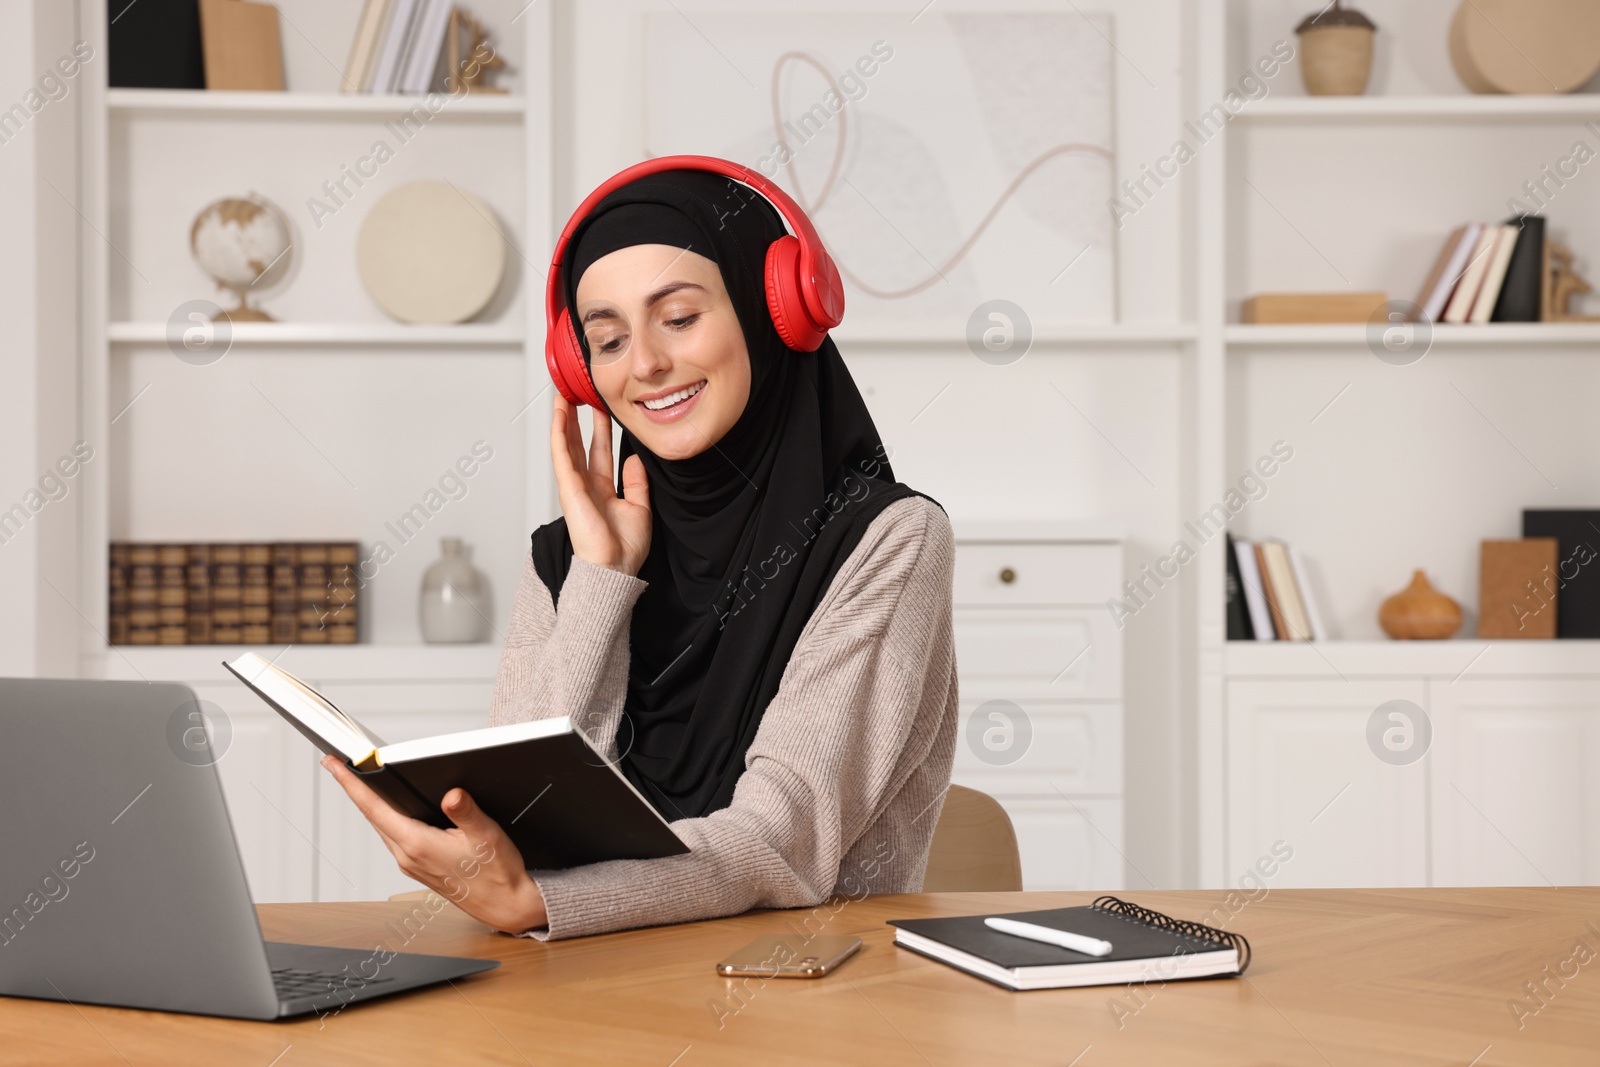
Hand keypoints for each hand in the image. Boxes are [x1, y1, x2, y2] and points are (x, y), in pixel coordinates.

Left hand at [320, 754, 547, 934]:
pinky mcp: (418, 867)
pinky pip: (394, 836)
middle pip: (373, 815)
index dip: (351, 783)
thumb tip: (451, 792)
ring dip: (371, 803)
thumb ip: (466, 811)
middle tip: (341, 763)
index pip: (375, 807)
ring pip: (382, 826)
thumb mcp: (487, 835)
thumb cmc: (497, 873)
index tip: (333, 764)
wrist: (505, 905)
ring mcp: (411, 863)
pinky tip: (393, 808)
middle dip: (356, 788)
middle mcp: (408, 856)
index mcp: (418, 845)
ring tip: (363, 781)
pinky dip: (386, 817)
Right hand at [550, 392, 650, 575]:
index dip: (599, 430)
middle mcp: (586, 486)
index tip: (601, 409)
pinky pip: (562, 456)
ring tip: (563, 397)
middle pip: (579, 444)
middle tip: (577, 395)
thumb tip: (635, 460)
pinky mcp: (568, 488)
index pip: (600, 452)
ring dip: (563, 420)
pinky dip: (559, 434)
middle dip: (577, 419)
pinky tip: (559, 416)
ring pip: (567, 445)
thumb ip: (636, 482)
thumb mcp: (639, 508)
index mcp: (603, 490)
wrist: (615, 567)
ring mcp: (575, 486)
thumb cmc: (624, 548)